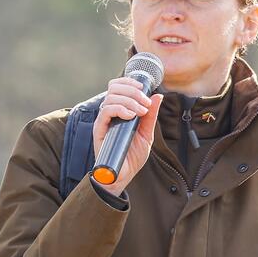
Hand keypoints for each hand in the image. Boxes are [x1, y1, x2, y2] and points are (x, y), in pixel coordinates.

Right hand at [92, 77, 162, 196]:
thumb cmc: (132, 156)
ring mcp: (104, 120)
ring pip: (111, 97)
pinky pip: (106, 111)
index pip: (118, 86)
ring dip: (129, 100)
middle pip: (114, 88)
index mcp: (119, 110)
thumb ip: (151, 115)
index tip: (143, 87)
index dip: (129, 82)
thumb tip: (158, 96)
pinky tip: (130, 116)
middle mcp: (109, 113)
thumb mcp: (146, 133)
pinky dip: (120, 109)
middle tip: (145, 103)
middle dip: (133, 91)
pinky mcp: (99, 129)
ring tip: (141, 112)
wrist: (123, 175)